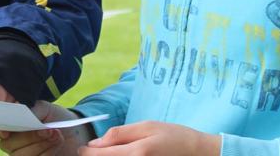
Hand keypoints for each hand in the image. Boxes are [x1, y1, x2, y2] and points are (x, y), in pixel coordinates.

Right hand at [0, 101, 91, 154]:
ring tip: (56, 134)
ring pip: (20, 154)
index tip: (6, 131)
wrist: (76, 133)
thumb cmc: (56, 118)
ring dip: (40, 144)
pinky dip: (46, 152)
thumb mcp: (46, 108)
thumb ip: (33, 108)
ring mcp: (20, 154)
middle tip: (47, 128)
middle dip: (28, 136)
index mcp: (8, 124)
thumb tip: (21, 112)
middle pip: (7, 144)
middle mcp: (10, 141)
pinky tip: (56, 143)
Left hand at [80, 121, 219, 154]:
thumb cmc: (173, 136)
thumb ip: (120, 134)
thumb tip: (96, 142)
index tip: (83, 148)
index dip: (87, 152)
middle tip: (96, 150)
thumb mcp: (146, 126)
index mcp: (136, 153)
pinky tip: (123, 155)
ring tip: (109, 152)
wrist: (196, 152)